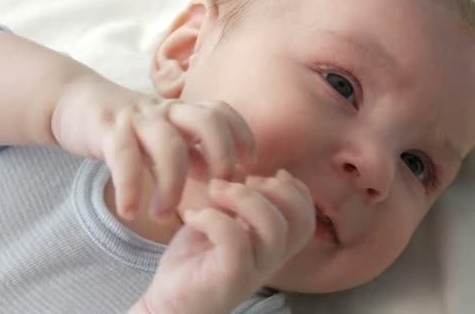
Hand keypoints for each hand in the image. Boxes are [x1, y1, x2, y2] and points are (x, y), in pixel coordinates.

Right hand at [51, 79, 255, 219]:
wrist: (76, 102)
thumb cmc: (128, 126)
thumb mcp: (165, 137)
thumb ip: (192, 154)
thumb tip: (221, 176)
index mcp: (182, 113)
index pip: (223, 113)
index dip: (242, 136)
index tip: (248, 168)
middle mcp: (165, 111)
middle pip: (207, 121)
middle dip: (221, 155)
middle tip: (217, 191)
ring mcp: (137, 118)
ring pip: (169, 144)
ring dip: (173, 185)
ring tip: (163, 216)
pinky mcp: (107, 129)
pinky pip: (124, 156)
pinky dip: (129, 187)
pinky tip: (130, 211)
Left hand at [137, 169, 314, 313]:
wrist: (169, 301)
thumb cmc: (195, 258)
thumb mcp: (220, 220)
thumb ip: (237, 201)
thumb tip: (245, 174)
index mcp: (273, 245)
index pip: (306, 217)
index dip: (295, 189)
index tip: (266, 174)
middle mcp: (271, 259)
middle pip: (297, 218)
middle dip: (271, 188)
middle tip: (237, 181)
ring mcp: (254, 271)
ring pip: (272, 226)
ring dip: (241, 197)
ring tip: (213, 191)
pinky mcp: (231, 279)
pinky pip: (235, 240)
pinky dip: (212, 217)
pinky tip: (191, 216)